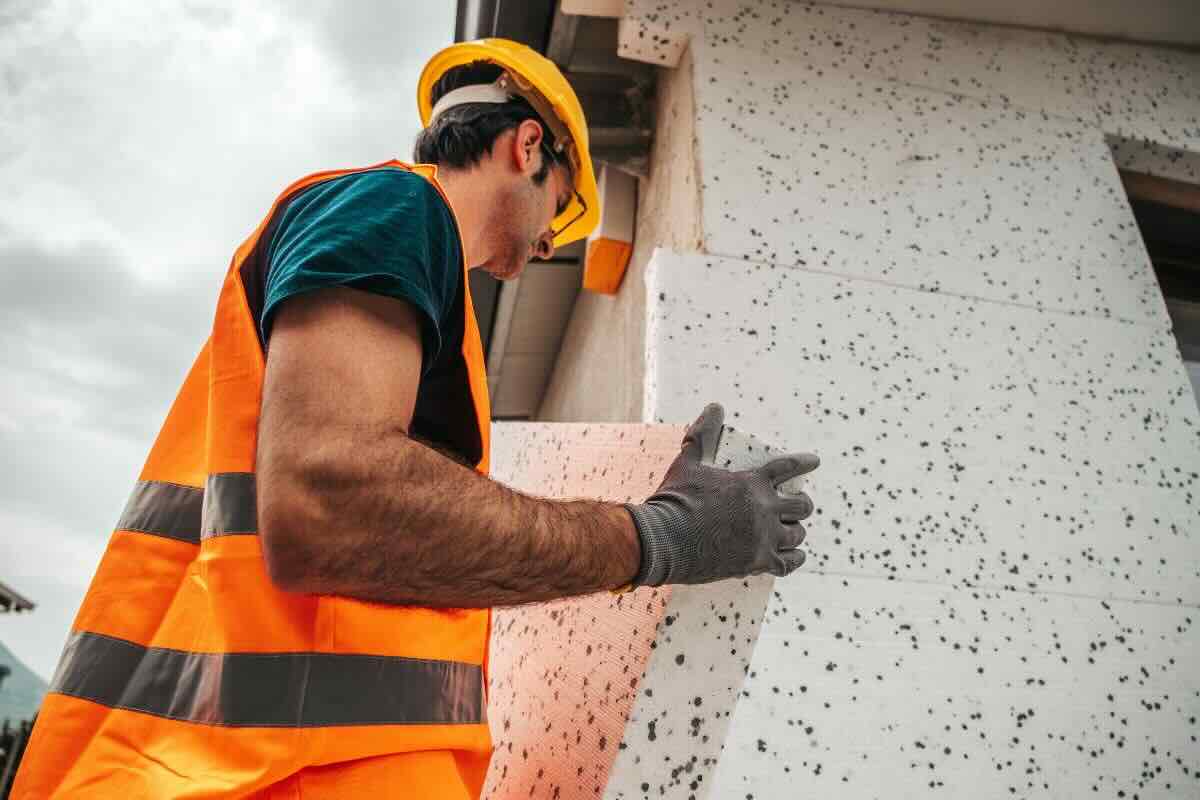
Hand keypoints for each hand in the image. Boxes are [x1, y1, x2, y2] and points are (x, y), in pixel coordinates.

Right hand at [624, 403, 818, 585]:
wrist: (663, 540)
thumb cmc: (675, 499)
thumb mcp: (687, 461)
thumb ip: (702, 432)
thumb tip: (714, 405)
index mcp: (752, 482)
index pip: (788, 467)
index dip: (804, 463)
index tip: (815, 461)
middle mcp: (764, 509)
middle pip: (801, 506)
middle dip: (802, 505)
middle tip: (797, 506)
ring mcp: (764, 537)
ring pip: (797, 534)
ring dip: (796, 531)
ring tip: (792, 531)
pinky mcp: (758, 562)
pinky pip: (789, 562)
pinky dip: (795, 558)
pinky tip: (795, 555)